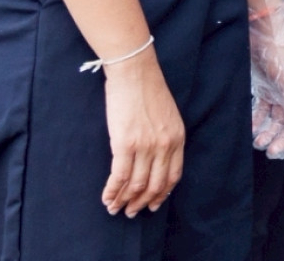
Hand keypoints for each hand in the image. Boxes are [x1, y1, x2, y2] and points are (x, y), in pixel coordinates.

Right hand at [99, 46, 184, 216]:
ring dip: (124, 201)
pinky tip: (106, 198)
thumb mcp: (168, 116)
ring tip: (114, 208)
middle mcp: (164, 145)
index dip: (161, 194)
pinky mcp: (125, 144)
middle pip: (154, 185)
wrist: (134, 72)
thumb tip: (155, 160)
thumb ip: (166, 138)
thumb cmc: (147, 90)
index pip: (173, 176)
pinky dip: (112, 191)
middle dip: (142, 203)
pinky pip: (119, 176)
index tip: (153, 204)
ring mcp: (145, 145)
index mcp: (177, 138)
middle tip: (131, 212)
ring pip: (135, 185)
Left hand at [249, 0, 283, 163]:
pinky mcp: (265, 87)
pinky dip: (258, 120)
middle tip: (272, 151)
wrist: (261, 28)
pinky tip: (252, 129)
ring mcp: (280, 90)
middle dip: (283, 138)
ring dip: (269, 132)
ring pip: (277, 118)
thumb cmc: (281, 49)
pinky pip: (263, 109)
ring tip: (259, 142)